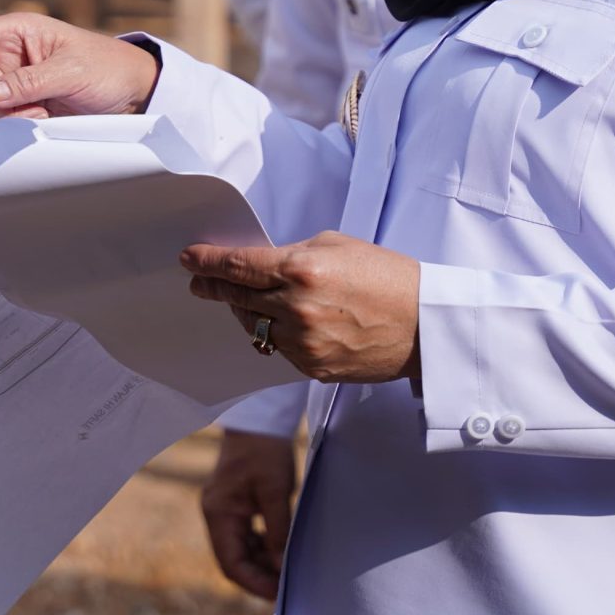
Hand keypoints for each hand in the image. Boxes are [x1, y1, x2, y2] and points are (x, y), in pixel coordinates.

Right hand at [0, 13, 161, 123]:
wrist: (132, 96)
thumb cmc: (106, 69)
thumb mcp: (72, 70)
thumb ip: (29, 82)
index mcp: (16, 34)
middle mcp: (6, 58)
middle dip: (3, 106)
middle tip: (41, 109)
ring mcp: (10, 88)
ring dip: (12, 123)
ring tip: (47, 115)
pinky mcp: (17, 113)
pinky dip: (14, 133)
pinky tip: (40, 126)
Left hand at [184, 232, 421, 384]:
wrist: (425, 325)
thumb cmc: (387, 276)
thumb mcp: (337, 246)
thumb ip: (293, 255)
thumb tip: (259, 265)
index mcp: (302, 269)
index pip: (238, 266)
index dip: (208, 262)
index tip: (189, 259)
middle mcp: (297, 308)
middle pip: (237, 297)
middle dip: (215, 288)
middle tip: (200, 282)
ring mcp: (304, 343)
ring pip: (255, 327)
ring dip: (248, 312)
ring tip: (249, 301)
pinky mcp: (313, 368)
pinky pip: (280, 349)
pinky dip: (278, 335)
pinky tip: (289, 323)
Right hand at [200, 429, 296, 600]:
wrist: (260, 420)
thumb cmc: (266, 452)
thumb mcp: (276, 493)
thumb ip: (277, 533)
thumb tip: (281, 568)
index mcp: (219, 513)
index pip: (231, 563)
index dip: (254, 583)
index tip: (279, 593)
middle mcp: (216, 515)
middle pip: (233, 560)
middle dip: (259, 576)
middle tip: (288, 585)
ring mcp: (224, 510)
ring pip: (240, 550)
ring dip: (262, 563)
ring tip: (287, 570)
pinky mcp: (235, 505)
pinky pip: (245, 536)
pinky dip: (262, 547)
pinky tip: (281, 550)